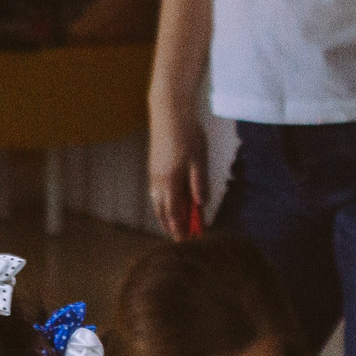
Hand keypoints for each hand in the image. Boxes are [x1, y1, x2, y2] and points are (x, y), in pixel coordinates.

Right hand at [147, 105, 207, 240]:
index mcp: (170, 182)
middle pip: (163, 212)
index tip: (187, 242)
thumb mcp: (199, 159)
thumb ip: (199, 183)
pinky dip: (163, 203)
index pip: (174, 214)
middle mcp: (158, 182)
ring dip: (166, 216)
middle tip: (181, 239)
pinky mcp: (154, 168)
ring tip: (175, 225)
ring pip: (157, 203)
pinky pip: (156, 193)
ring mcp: (154, 175)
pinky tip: (171, 203)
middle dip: (172, 227)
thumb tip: (201, 205)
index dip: (181, 229)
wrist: (169, 112)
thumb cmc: (187, 134)